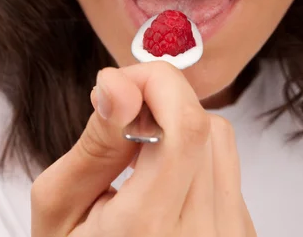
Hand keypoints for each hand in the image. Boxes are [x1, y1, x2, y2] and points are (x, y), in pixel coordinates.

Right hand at [31, 61, 256, 235]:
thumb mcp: (60, 207)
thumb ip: (94, 143)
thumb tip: (118, 82)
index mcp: (149, 230)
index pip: (186, 128)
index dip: (157, 85)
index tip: (121, 88)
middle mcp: (203, 235)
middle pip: (204, 124)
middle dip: (161, 100)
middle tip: (123, 116)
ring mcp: (230, 236)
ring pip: (220, 137)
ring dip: (179, 125)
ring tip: (141, 155)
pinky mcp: (242, 231)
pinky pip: (227, 164)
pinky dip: (195, 153)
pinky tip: (164, 178)